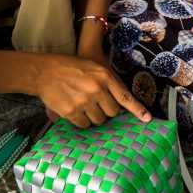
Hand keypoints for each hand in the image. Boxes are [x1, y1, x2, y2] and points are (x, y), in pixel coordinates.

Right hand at [33, 54, 150, 127]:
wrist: (44, 71)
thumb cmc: (69, 68)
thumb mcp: (92, 67)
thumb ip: (107, 82)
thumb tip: (119, 103)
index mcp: (104, 76)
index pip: (125, 97)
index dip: (138, 110)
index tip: (147, 119)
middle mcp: (97, 89)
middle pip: (112, 113)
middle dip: (106, 111)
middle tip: (95, 104)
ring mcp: (84, 101)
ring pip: (99, 121)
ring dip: (93, 117)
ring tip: (82, 105)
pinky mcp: (72, 112)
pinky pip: (84, 125)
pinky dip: (81, 121)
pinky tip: (74, 110)